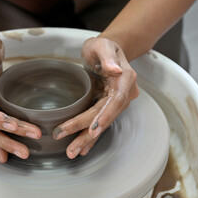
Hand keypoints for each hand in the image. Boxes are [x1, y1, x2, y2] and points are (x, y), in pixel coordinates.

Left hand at [52, 37, 138, 158]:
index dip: (105, 116)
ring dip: (87, 139)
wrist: (106, 51)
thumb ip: (107, 57)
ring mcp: (117, 102)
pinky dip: (90, 136)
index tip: (91, 129)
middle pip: (106, 116)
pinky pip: (99, 122)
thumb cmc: (103, 46)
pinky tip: (82, 148)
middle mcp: (124, 93)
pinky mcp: (108, 106)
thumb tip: (116, 70)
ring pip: (102, 123)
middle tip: (71, 147)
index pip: (116, 100)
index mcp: (126, 79)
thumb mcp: (102, 45)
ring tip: (72, 152)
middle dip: (88, 133)